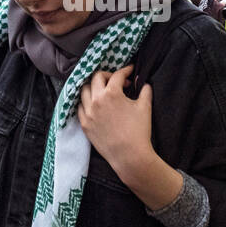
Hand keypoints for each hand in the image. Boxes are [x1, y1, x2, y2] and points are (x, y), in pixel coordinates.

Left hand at [77, 65, 183, 210]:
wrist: (129, 155)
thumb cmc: (139, 131)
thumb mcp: (145, 107)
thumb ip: (145, 90)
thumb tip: (144, 83)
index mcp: (111, 93)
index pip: (117, 75)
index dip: (126, 71)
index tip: (130, 71)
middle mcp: (96, 100)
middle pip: (96, 77)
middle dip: (107, 75)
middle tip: (116, 80)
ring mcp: (88, 112)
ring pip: (84, 91)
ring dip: (94, 87)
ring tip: (102, 90)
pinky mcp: (84, 124)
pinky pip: (80, 107)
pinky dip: (86, 102)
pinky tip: (93, 104)